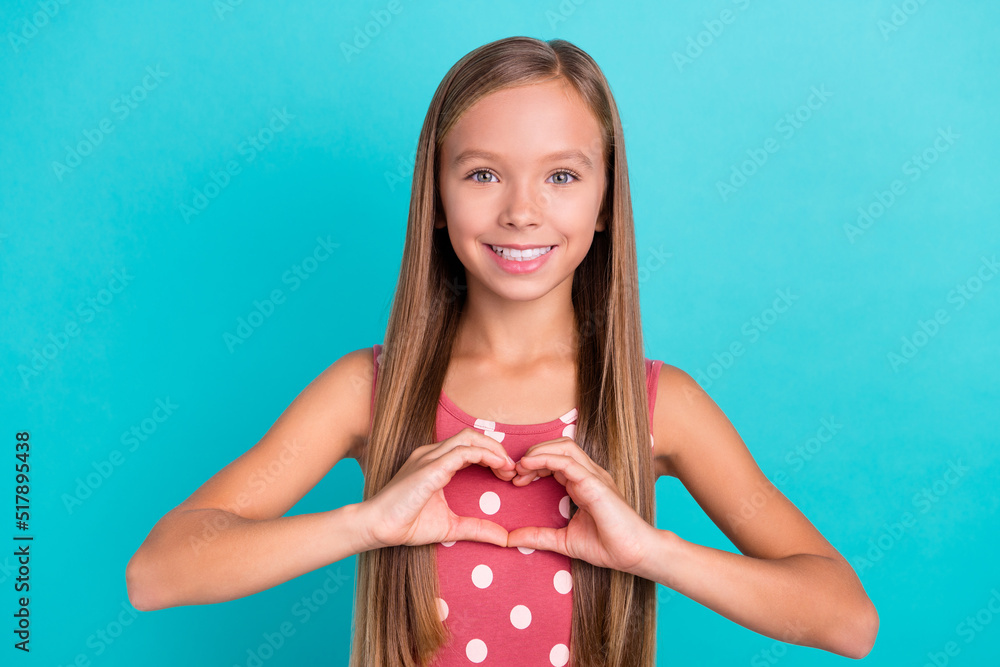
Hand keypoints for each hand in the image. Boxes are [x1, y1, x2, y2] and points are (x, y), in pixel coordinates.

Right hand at [359, 427, 516, 549]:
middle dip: (496, 448)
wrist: (379, 528)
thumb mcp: (451, 528)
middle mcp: (433, 454)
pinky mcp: (430, 467)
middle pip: (472, 435)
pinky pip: (463, 452)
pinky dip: (484, 455)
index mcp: (436, 462)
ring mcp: (430, 457)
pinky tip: (497, 467)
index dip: (492, 455)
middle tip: (512, 469)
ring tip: (508, 467)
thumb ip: (477, 529)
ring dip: (493, 449)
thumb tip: (504, 538)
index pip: (469, 446)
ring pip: (469, 438)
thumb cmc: (407, 524)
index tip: (507, 473)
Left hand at [505, 436, 656, 574]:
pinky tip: (529, 466)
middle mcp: (589, 474)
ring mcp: (594, 476)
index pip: (556, 460)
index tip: (516, 481)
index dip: (534, 465)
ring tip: (521, 467)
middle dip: (534, 454)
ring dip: (538, 452)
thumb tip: (510, 538)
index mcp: (583, 483)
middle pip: (559, 446)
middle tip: (515, 473)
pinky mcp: (595, 483)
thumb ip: (538, 536)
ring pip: (564, 447)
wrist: (635, 555)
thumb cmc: (608, 546)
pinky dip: (546, 459)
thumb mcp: (563, 541)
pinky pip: (568, 462)